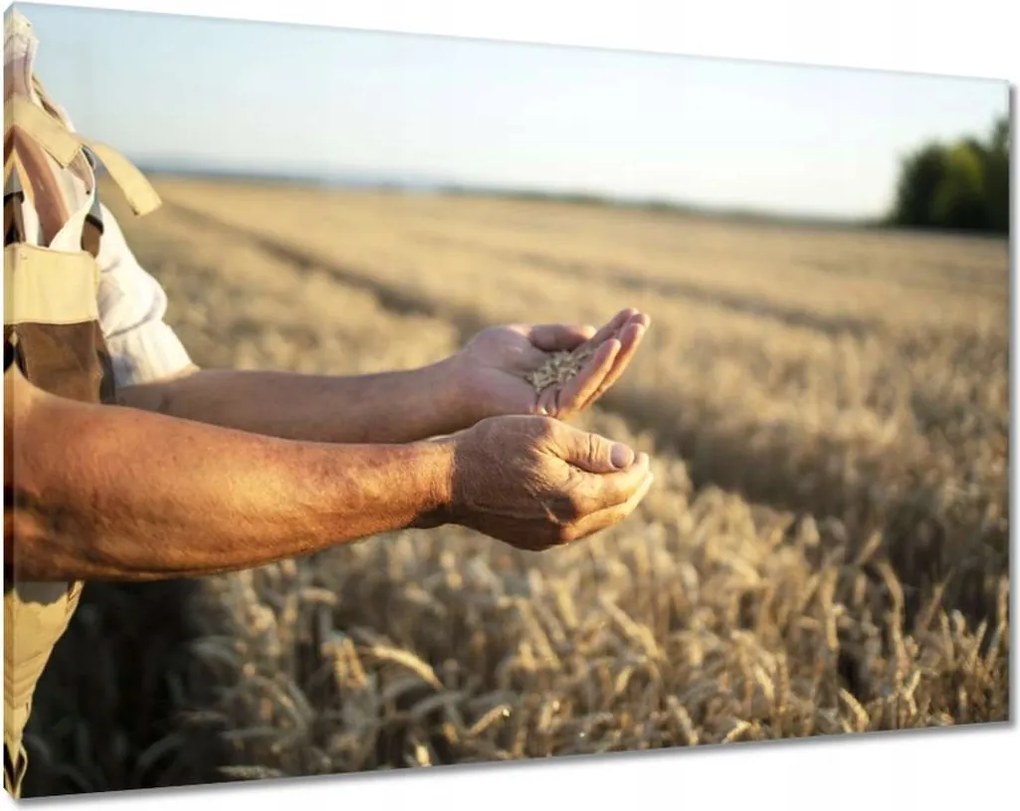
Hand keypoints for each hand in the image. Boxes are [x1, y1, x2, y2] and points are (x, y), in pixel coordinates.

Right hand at [442, 415, 652, 549]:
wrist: (449, 481)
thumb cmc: (496, 446)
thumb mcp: (548, 433)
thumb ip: (592, 448)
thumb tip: (629, 459)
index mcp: (576, 497)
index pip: (625, 487)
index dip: (639, 470)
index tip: (645, 455)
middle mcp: (568, 526)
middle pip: (617, 510)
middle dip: (635, 488)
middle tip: (644, 470)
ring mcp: (550, 537)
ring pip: (598, 522)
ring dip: (615, 502)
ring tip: (622, 482)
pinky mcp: (533, 540)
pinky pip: (575, 528)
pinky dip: (591, 511)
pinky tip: (588, 495)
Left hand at [452, 308, 649, 421]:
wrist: (458, 379)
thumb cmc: (486, 358)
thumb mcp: (527, 337)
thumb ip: (558, 335)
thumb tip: (591, 332)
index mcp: (560, 372)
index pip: (595, 351)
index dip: (614, 332)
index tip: (633, 312)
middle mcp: (565, 389)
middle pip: (604, 366)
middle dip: (625, 342)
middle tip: (643, 318)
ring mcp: (560, 402)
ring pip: (599, 377)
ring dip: (619, 352)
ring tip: (636, 328)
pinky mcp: (552, 409)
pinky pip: (581, 386)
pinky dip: (597, 366)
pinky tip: (611, 345)